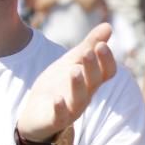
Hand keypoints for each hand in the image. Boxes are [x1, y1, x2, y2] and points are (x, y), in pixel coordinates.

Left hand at [16, 23, 116, 140]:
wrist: (36, 112)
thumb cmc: (58, 85)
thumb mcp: (72, 61)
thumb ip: (89, 45)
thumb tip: (109, 26)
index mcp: (91, 81)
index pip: (107, 72)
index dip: (107, 60)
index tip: (101, 45)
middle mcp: (85, 95)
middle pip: (95, 82)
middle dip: (93, 67)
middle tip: (88, 52)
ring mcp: (71, 108)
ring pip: (81, 99)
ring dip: (79, 85)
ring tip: (74, 70)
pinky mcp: (54, 119)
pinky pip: (60, 116)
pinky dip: (60, 108)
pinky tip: (57, 98)